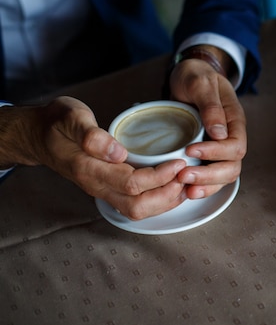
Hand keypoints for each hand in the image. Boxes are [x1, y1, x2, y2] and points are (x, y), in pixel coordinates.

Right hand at [0, 97, 187, 219]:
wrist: (37, 136)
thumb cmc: (56, 123)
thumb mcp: (70, 117)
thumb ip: (91, 135)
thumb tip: (117, 152)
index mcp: (89, 169)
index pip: (131, 183)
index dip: (159, 176)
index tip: (179, 162)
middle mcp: (96, 186)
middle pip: (137, 206)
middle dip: (167, 194)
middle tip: (187, 175)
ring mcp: (101, 190)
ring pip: (136, 211)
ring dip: (164, 201)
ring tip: (185, 184)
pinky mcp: (106, 189)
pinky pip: (134, 205)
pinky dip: (157, 201)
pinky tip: (172, 188)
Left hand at [169, 48, 246, 198]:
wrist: (188, 75)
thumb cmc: (196, 76)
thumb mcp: (200, 83)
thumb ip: (211, 105)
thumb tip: (219, 133)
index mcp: (234, 120)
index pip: (235, 146)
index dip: (215, 152)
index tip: (190, 150)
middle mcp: (230, 136)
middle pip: (232, 166)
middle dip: (209, 175)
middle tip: (183, 176)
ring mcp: (220, 147)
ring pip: (224, 175)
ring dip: (206, 185)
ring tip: (185, 189)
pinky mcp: (207, 154)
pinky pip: (212, 177)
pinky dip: (202, 186)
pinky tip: (186, 191)